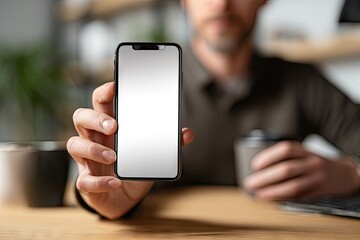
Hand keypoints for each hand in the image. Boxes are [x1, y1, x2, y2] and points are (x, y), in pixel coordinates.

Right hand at [67, 82, 193, 218]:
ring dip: (93, 149)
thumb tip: (187, 133)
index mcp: (110, 125)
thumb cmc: (134, 167)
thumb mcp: (151, 153)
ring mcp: (87, 159)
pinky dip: (99, 182)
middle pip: (81, 117)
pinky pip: (84, 181)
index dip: (104, 93)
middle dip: (95, 118)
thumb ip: (167, 142)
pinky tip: (115, 182)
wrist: (124, 197)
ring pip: (75, 145)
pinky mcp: (87, 181)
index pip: (100, 102)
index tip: (114, 88)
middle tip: (113, 126)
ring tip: (114, 156)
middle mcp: (95, 138)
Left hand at [243, 141, 359, 200]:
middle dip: (264, 177)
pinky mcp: (319, 192)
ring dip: (272, 191)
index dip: (267, 156)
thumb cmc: (317, 164)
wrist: (346, 174)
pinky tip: (272, 199)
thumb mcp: (305, 154)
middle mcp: (313, 163)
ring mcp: (317, 178)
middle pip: (286, 169)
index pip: (285, 149)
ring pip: (293, 186)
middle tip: (250, 183)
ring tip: (258, 194)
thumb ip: (288, 158)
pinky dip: (283, 198)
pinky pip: (299, 197)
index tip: (254, 165)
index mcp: (306, 151)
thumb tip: (260, 169)